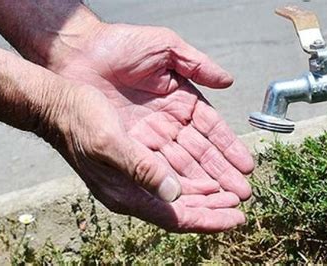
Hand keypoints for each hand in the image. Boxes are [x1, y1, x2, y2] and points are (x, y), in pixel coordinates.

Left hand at [54, 23, 254, 198]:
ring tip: (224, 201)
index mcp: (181, 100)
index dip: (229, 148)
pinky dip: (172, 183)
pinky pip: (154, 168)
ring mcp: (148, 136)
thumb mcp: (165, 47)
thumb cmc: (121, 45)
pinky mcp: (127, 146)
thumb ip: (197, 63)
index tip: (246, 166)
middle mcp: (168, 122)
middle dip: (222, 174)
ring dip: (203, 184)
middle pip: (200, 154)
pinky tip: (190, 197)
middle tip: (243, 193)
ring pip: (181, 165)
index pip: (211, 129)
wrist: (79, 53)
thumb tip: (228, 81)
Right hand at [54, 83, 246, 231]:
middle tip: (241, 204)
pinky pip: (172, 177)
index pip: (176, 216)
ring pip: (180, 195)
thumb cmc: (80, 122)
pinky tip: (207, 176)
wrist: (59, 107)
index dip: (208, 219)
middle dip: (213, 208)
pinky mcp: (137, 162)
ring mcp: (135, 178)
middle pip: (182, 209)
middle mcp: (134, 191)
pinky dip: (193, 179)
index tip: (236, 218)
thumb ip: (141, 169)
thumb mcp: (109, 143)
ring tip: (231, 191)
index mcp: (127, 193)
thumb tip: (174, 193)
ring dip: (207, 194)